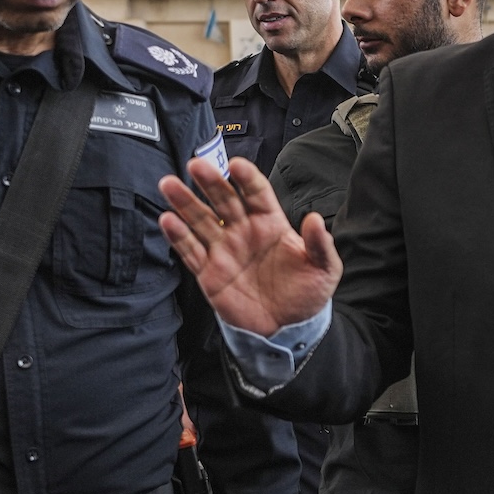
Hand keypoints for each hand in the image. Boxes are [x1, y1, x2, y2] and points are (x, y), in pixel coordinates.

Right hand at [158, 156, 339, 336]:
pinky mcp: (209, 272)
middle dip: (210, 182)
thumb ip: (320, 245)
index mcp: (270, 223)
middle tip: (197, 166)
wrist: (288, 328)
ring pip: (201, 221)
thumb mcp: (325, 270)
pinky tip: (168, 220)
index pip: (257, 193)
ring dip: (184, 202)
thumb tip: (316, 219)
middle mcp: (244, 231)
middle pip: (224, 200)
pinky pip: (190, 251)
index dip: (247, 178)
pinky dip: (178, 237)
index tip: (236, 165)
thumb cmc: (307, 293)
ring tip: (168, 185)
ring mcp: (224, 249)